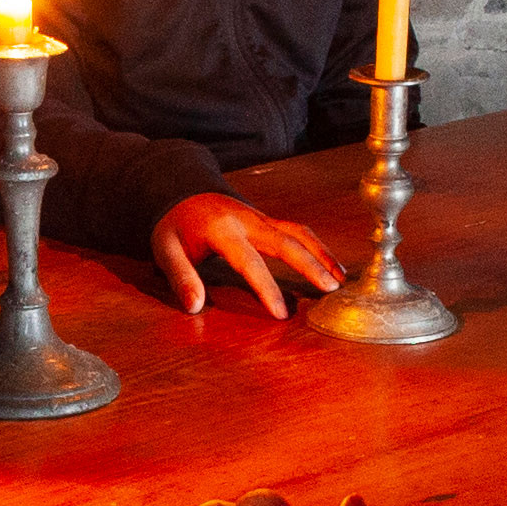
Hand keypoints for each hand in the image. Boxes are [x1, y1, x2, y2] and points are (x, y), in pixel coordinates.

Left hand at [151, 192, 342, 318]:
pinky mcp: (267, 220)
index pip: (249, 262)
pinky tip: (331, 265)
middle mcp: (248, 221)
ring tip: (341, 280)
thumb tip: (195, 307)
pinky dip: (317, 247)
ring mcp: (261, 218)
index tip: (281, 313)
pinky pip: (297, 232)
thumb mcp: (165, 250)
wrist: (181, 192)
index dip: (266, 288)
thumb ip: (181, 277)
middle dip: (311, 266)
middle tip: (331, 290)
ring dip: (322, 254)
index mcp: (223, 230)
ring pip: (298, 233)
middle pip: (286, 242)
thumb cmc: (174, 227)